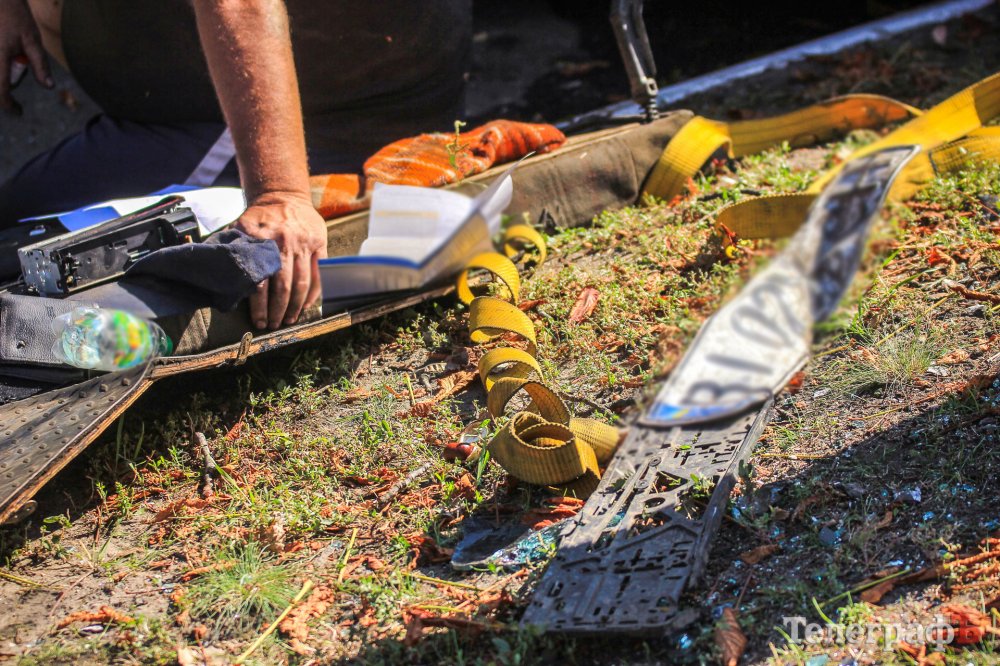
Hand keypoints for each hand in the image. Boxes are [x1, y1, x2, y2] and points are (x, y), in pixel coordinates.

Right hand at [0, 0, 51, 113]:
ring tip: (8, 80)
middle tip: (13, 98)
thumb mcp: (32, 40)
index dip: (8, 105)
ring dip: (0, 82)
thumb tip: (49, 86)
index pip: (0, 90)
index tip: (18, 111)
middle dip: (2, 94)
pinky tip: (4, 60)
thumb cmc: (15, 15)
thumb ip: (40, 64)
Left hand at [235, 192, 325, 329]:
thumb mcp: (239, 226)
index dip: (259, 305)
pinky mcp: (319, 244)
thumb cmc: (259, 217)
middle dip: (277, 311)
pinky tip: (306, 306)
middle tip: (273, 325)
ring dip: (295, 307)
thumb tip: (213, 273)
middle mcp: (283, 242)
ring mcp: (303, 243)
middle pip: (282, 286)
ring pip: (301, 283)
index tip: (257, 321)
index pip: (259, 280)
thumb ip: (230, 249)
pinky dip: (313, 293)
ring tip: (288, 320)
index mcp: (259, 239)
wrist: (283, 194)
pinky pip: (319, 274)